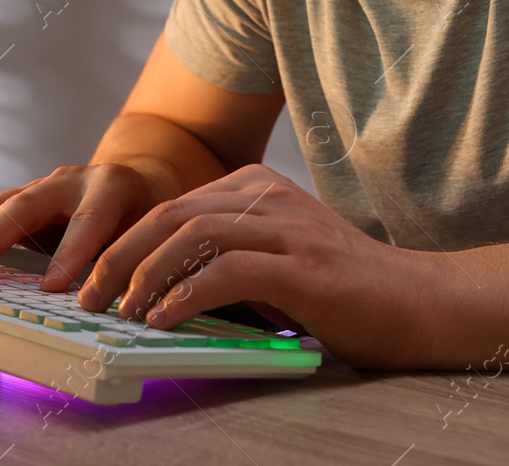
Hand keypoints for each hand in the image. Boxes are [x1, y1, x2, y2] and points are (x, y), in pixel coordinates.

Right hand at [0, 163, 164, 289]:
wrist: (137, 177)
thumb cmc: (143, 214)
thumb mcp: (149, 234)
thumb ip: (127, 260)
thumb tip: (109, 304)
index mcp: (111, 187)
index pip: (88, 220)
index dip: (71, 253)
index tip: (54, 289)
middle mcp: (69, 180)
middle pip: (24, 206)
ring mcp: (39, 185)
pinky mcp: (18, 197)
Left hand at [74, 164, 435, 368]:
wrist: (420, 303)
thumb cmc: (344, 290)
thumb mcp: (277, 255)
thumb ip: (226, 255)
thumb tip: (156, 288)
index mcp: (257, 188)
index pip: (171, 205)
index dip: (125, 241)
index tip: (94, 277)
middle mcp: (268, 198)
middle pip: (171, 214)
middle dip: (120, 256)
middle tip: (89, 295)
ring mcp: (288, 228)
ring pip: (191, 236)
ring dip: (146, 276)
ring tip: (122, 311)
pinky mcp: (303, 267)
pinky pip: (227, 272)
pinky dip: (187, 294)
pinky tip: (165, 319)